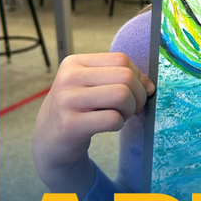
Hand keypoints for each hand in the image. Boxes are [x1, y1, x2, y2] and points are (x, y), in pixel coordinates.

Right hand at [32, 53, 154, 195]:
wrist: (49, 141)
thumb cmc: (78, 110)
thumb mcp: (90, 86)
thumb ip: (118, 79)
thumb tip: (150, 86)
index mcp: (74, 63)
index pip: (121, 59)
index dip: (138, 77)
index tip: (136, 92)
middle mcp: (69, 78)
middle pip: (126, 77)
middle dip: (138, 96)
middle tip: (131, 109)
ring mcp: (68, 100)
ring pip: (122, 96)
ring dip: (129, 110)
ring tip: (119, 116)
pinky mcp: (71, 124)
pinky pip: (113, 119)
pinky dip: (119, 124)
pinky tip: (108, 126)